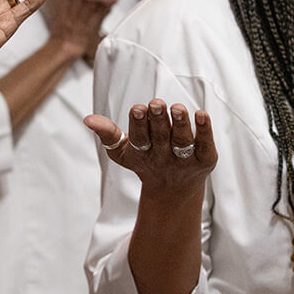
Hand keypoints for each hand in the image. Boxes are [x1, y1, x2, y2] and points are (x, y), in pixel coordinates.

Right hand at [84, 100, 216, 191]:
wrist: (174, 189)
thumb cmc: (145, 160)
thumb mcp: (122, 151)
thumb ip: (107, 133)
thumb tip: (87, 118)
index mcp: (141, 153)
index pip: (139, 137)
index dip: (139, 123)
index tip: (138, 108)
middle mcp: (163, 156)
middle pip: (161, 137)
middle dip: (159, 119)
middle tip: (157, 103)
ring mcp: (185, 159)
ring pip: (183, 141)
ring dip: (181, 124)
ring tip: (178, 108)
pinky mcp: (205, 159)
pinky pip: (205, 144)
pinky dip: (205, 131)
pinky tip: (202, 115)